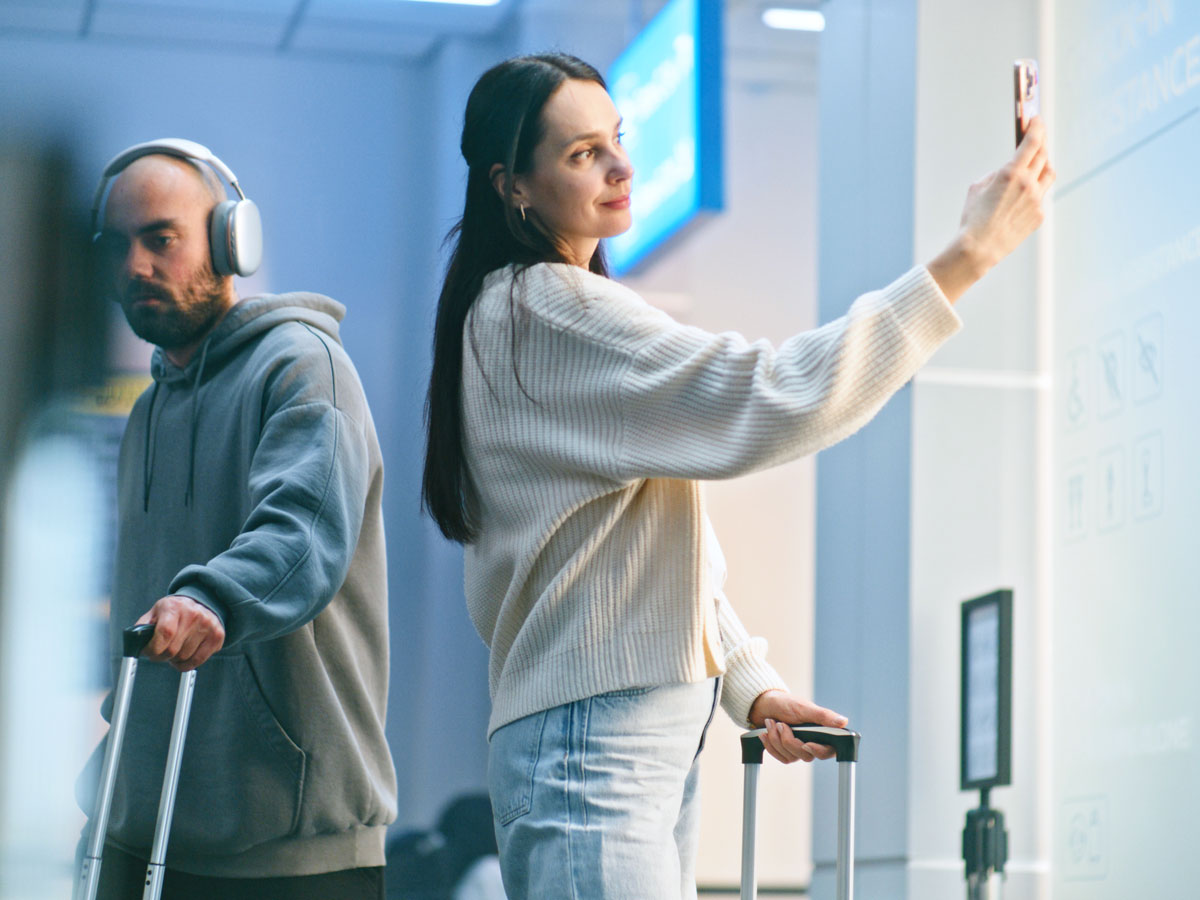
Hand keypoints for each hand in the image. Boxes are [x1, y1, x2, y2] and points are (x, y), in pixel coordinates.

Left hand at [136, 595, 224, 670]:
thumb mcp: (155, 612)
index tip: (148, 652)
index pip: (164, 633)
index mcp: (174, 607)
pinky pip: (197, 661)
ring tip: (174, 650)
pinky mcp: (217, 636)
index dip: (153, 648)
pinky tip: (183, 657)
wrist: (201, 602)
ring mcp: (208, 625)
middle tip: (159, 653)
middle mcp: (193, 614)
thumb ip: (143, 627)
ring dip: (174, 659)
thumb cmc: (174, 611)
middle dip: (161, 656)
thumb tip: (134, 644)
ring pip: (184, 657)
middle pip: (172, 650)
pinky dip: (186, 664)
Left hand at [748, 690, 848, 764]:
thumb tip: (844, 722)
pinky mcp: (786, 752)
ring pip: (791, 757)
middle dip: (789, 740)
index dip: (819, 750)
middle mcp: (813, 742)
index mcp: (822, 732)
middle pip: (806, 755)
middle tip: (780, 724)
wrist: (764, 705)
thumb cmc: (786, 703)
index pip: (828, 750)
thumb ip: (823, 716)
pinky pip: (780, 757)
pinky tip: (765, 733)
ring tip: (772, 723)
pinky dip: (771, 745)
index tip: (806, 744)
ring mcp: (799, 749)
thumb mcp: (804, 708)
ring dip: (777, 740)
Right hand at [927, 115, 1055, 302]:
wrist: (978, 248)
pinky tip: (1026, 193)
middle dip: (1040, 143)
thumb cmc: (973, 217)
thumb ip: (997, 174)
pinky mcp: (1038, 215)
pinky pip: (1041, 195)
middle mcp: (1028, 184)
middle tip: (1037, 137)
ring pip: (1048, 174)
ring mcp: (1037, 200)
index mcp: (1011, 173)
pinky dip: (1035, 189)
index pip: (1032, 142)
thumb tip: (1009, 170)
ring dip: (1043, 164)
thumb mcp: (977, 187)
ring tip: (1037, 163)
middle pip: (1043, 155)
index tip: (1036, 119)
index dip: (1036, 127)